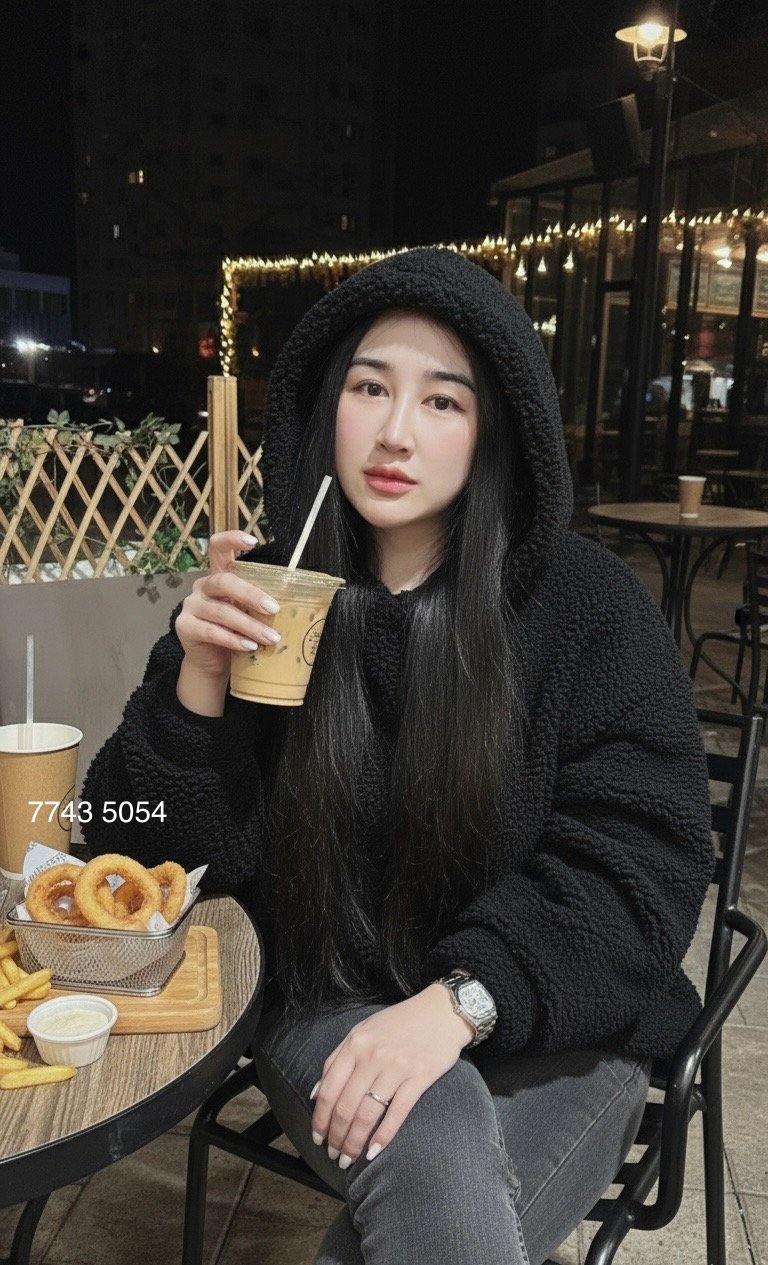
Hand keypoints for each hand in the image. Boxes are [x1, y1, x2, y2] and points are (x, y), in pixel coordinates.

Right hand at [174, 530, 281, 679]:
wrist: (212, 661)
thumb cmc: (236, 632)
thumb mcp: (248, 613)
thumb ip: (259, 604)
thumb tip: (298, 602)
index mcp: (218, 577)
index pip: (218, 548)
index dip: (232, 539)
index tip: (253, 541)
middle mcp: (202, 587)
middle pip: (225, 582)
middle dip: (252, 595)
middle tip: (274, 609)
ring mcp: (191, 606)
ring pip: (221, 611)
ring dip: (249, 626)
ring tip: (270, 638)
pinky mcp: (185, 627)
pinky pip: (211, 632)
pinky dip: (233, 640)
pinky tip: (249, 646)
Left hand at [309, 983, 473, 1169]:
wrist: (441, 1012)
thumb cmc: (400, 1022)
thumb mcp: (363, 1030)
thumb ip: (338, 1058)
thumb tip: (316, 1094)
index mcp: (355, 1043)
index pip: (329, 1089)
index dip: (320, 1118)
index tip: (317, 1137)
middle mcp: (372, 1055)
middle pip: (346, 1106)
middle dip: (336, 1136)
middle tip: (334, 1154)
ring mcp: (396, 1067)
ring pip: (367, 1114)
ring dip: (354, 1142)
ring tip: (349, 1157)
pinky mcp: (419, 1077)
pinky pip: (396, 1113)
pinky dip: (383, 1136)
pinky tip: (373, 1151)